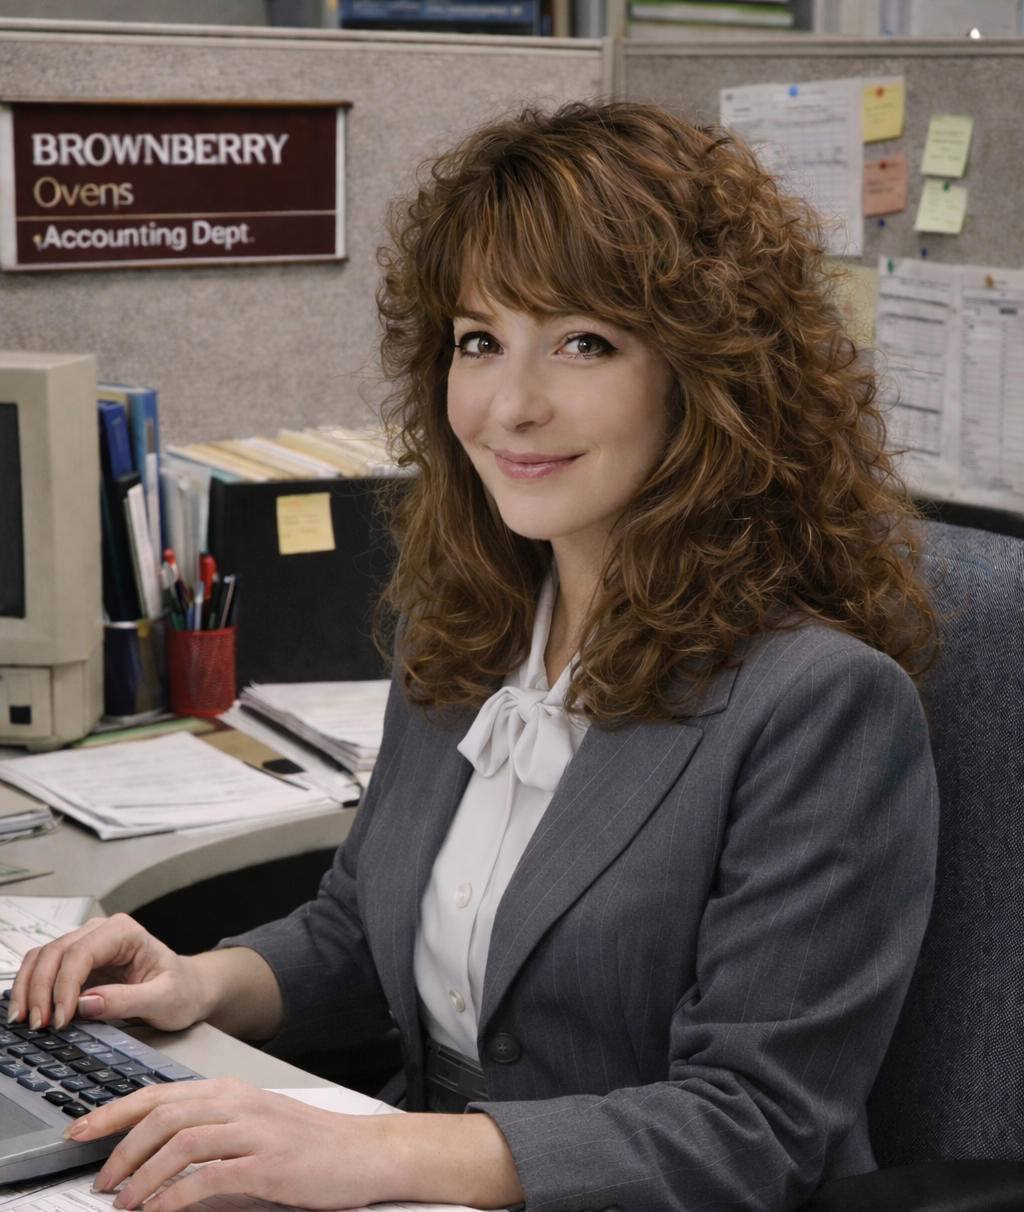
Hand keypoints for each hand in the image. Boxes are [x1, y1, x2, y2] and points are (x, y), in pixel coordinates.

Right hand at [8, 914, 212, 1032]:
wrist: (189, 990)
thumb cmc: (182, 990)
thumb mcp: (164, 1000)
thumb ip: (126, 1001)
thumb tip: (86, 1004)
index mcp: (125, 932)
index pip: (81, 953)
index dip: (64, 986)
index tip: (61, 1019)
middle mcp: (102, 932)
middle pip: (55, 953)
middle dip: (40, 989)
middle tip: (38, 1025)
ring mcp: (87, 946)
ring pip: (43, 958)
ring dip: (29, 988)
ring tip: (25, 1020)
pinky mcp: (79, 965)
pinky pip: (45, 971)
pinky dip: (32, 989)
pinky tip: (29, 1010)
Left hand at [71, 1077, 524, 1210]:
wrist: (364, 1153)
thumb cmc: (310, 1143)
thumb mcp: (254, 1127)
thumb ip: (209, 1133)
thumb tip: (154, 1157)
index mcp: (231, 1090)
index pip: (160, 1093)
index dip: (114, 1111)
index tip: (81, 1130)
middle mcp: (238, 1102)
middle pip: (162, 1114)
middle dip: (120, 1147)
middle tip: (100, 1179)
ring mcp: (254, 1131)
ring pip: (180, 1142)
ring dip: (142, 1176)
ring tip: (124, 1202)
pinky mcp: (267, 1164)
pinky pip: (207, 1177)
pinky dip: (174, 1196)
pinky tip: (159, 1211)